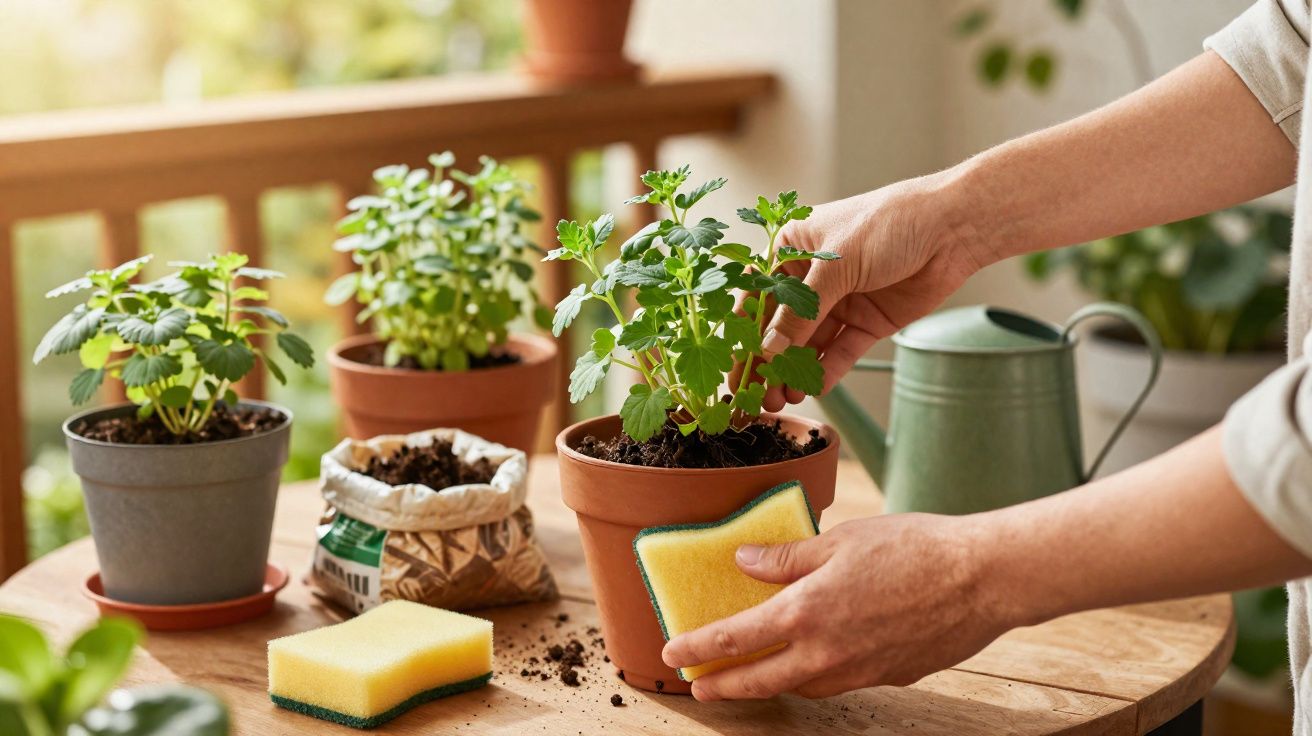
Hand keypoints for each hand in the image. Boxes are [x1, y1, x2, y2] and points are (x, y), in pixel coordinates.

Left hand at [660, 513, 1007, 700]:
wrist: (981, 580)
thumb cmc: (913, 549)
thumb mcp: (840, 540)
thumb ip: (787, 556)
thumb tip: (744, 562)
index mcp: (806, 612)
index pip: (735, 638)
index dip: (699, 647)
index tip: (674, 654)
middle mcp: (826, 653)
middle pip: (759, 680)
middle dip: (723, 685)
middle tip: (700, 686)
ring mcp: (858, 672)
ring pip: (800, 685)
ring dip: (770, 682)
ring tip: (752, 674)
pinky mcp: (889, 677)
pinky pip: (839, 681)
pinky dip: (816, 674)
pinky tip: (818, 659)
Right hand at [741, 176, 994, 411]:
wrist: (951, 229)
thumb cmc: (887, 224)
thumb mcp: (835, 266)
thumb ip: (801, 313)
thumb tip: (768, 351)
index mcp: (793, 250)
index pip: (757, 298)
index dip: (744, 334)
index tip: (733, 367)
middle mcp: (812, 278)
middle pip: (781, 328)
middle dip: (768, 363)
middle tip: (755, 397)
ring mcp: (840, 301)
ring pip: (809, 345)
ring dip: (794, 372)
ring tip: (781, 400)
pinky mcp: (867, 322)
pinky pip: (841, 352)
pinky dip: (827, 370)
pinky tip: (814, 388)